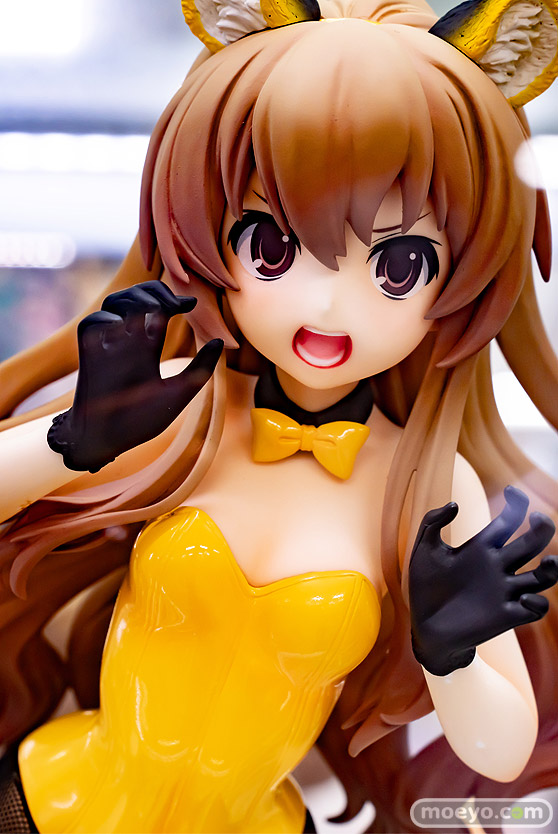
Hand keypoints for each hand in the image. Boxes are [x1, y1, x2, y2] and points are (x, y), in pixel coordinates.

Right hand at [47, 281, 222, 471]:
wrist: (109, 440)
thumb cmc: (141, 420)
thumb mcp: (179, 392)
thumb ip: (200, 368)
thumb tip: (221, 343)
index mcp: (148, 346)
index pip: (158, 309)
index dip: (172, 299)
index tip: (190, 305)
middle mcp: (128, 340)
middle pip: (136, 296)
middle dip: (153, 291)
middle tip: (171, 304)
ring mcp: (108, 344)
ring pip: (115, 302)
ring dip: (134, 299)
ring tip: (153, 311)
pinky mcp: (89, 352)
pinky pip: (92, 322)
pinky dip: (107, 318)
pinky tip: (123, 326)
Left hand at [409, 486, 557, 675]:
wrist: (422, 627)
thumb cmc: (424, 588)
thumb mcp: (423, 550)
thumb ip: (432, 522)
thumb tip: (455, 504)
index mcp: (481, 548)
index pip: (509, 520)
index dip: (517, 502)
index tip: (511, 491)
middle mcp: (498, 567)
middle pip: (533, 542)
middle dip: (542, 527)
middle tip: (537, 518)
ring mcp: (504, 591)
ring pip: (544, 577)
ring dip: (553, 568)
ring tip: (549, 561)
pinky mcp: (505, 616)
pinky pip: (536, 609)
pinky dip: (536, 602)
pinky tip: (521, 597)